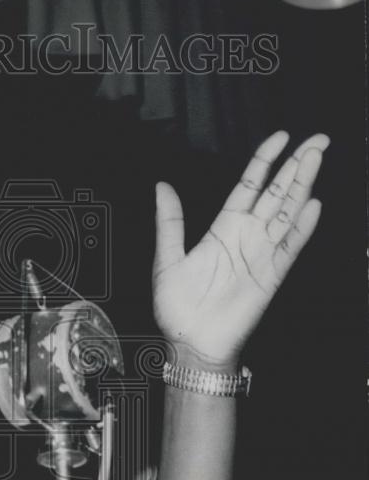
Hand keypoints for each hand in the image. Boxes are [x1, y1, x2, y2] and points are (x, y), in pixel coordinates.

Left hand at [153, 131, 326, 368]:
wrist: (191, 342)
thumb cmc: (177, 307)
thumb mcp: (166, 258)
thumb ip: (170, 221)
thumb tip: (162, 186)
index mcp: (223, 229)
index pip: (250, 185)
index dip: (265, 160)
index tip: (282, 137)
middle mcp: (247, 237)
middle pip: (277, 193)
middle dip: (297, 165)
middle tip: (317, 139)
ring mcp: (262, 254)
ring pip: (288, 212)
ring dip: (303, 185)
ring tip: (317, 157)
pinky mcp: (270, 275)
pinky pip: (289, 247)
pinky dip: (302, 227)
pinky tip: (313, 204)